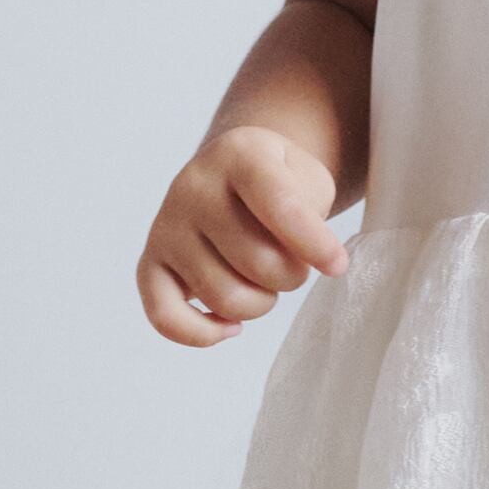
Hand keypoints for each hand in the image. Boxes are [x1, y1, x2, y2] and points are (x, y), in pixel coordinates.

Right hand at [139, 123, 347, 343]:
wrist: (233, 176)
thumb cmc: (281, 184)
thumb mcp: (309, 179)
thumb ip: (309, 216)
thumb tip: (295, 266)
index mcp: (240, 154)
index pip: (279, 205)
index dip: (314, 244)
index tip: (338, 266)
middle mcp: (193, 186)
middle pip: (258, 262)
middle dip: (291, 275)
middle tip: (293, 264)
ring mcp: (167, 225)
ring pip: (224, 296)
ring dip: (260, 303)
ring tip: (265, 282)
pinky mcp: (150, 262)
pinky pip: (166, 317)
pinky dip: (203, 334)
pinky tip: (231, 326)